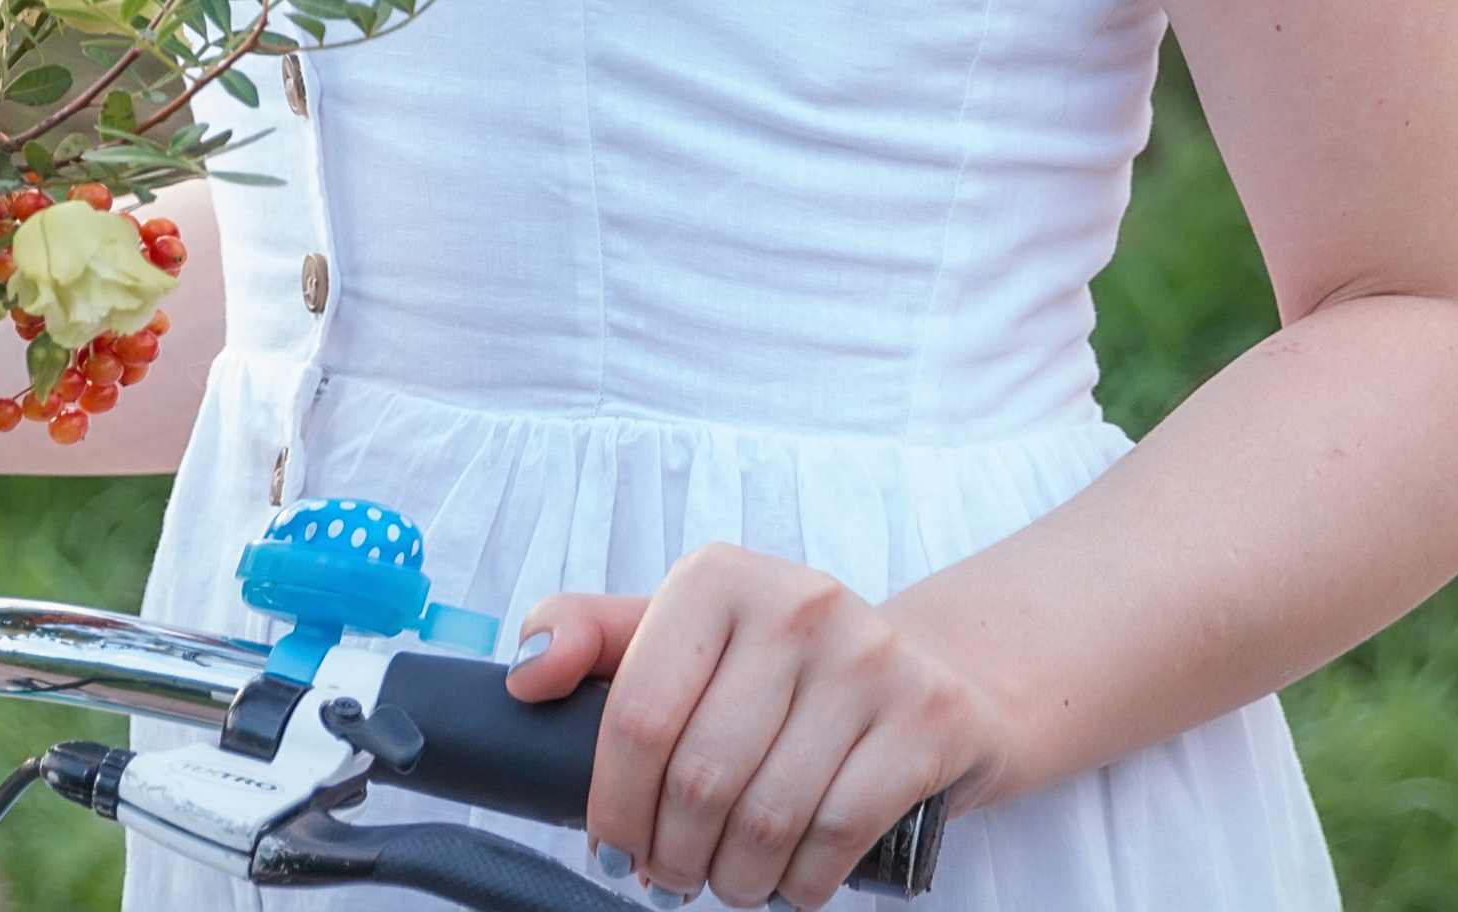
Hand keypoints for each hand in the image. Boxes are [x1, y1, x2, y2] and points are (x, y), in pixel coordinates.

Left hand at [510, 545, 1001, 910]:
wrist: (933, 669)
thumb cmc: (782, 666)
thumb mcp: (684, 634)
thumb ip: (592, 640)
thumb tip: (523, 673)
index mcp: (719, 577)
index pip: (637, 714)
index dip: (613, 805)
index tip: (611, 845)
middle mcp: (797, 601)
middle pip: (699, 779)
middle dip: (672, 855)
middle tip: (670, 875)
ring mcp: (870, 655)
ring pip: (766, 819)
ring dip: (734, 880)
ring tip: (727, 879)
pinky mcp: (929, 715)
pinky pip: (838, 836)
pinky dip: (802, 883)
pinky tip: (790, 876)